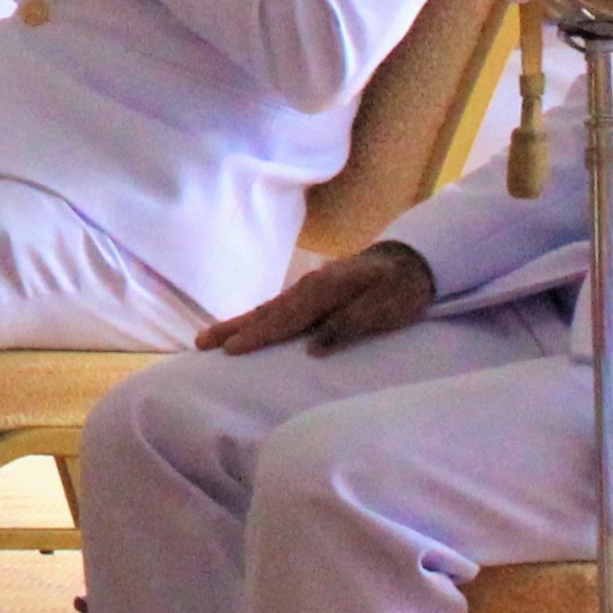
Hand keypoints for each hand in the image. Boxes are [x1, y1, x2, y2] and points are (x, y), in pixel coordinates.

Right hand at [200, 241, 435, 355]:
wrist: (411, 260)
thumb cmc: (402, 289)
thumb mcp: (386, 309)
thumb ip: (351, 324)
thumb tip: (313, 347)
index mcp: (324, 291)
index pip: (284, 319)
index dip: (257, 337)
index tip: (230, 351)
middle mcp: (308, 287)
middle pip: (265, 313)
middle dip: (232, 329)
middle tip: (200, 343)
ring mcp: (307, 287)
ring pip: (266, 309)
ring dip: (237, 323)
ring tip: (208, 337)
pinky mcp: (311, 291)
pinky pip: (276, 307)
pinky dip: (256, 317)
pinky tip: (245, 325)